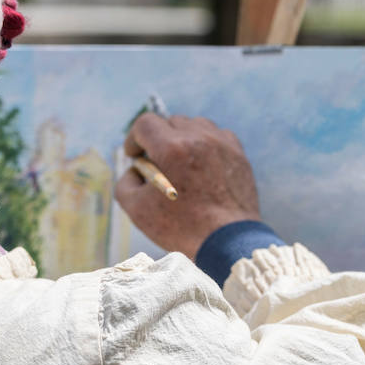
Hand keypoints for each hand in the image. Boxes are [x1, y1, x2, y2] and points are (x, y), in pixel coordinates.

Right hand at [115, 114, 261, 258]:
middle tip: (156, 164)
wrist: (227, 242)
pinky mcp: (238, 154)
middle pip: (170, 122)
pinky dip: (205, 145)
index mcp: (172, 148)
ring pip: (195, 125)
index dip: (134, 139)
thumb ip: (126, 182)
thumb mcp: (136, 209)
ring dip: (182, 139)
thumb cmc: (181, 228)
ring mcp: (221, 144)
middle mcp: (198, 138)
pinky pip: (217, 136)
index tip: (134, 155)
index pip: (145, 124)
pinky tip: (201, 165)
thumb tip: (135, 170)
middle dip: (157, 141)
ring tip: (180, 163)